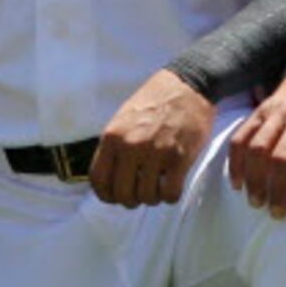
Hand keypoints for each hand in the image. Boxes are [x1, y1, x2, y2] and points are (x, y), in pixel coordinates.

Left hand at [90, 70, 215, 206]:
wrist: (186, 86)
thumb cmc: (154, 101)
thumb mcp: (122, 119)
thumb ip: (114, 146)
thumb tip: (109, 176)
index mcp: (112, 137)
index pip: (98, 180)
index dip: (106, 195)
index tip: (114, 197)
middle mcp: (130, 147)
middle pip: (122, 194)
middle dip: (130, 200)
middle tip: (139, 193)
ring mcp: (155, 153)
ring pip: (147, 197)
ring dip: (152, 198)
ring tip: (157, 187)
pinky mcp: (179, 158)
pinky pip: (170, 193)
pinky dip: (170, 196)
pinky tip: (172, 186)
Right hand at [227, 57, 285, 216]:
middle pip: (283, 156)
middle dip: (278, 188)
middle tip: (276, 213)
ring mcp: (278, 112)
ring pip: (259, 146)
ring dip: (255, 177)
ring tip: (255, 201)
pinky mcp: (261, 110)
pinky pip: (242, 135)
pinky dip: (236, 160)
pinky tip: (237, 181)